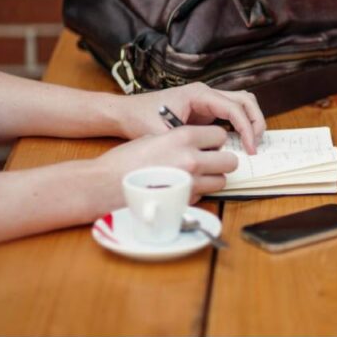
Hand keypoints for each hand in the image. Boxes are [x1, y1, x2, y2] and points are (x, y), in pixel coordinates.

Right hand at [96, 126, 238, 203]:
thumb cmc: (125, 160)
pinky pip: (205, 195)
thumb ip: (179, 139)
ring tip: (196, 176)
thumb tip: (197, 144)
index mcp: (183, 137)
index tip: (209, 143)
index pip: (220, 135)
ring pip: (221, 181)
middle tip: (211, 161)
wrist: (106, 185)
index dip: (215, 140)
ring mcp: (191, 183)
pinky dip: (198, 192)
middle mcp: (192, 159)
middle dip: (222, 160)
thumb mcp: (154, 137)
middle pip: (230, 161)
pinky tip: (182, 187)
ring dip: (213, 178)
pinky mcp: (186, 201)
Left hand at [111, 82, 265, 153]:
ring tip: (251, 144)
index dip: (247, 129)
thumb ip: (186, 144)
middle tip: (256, 146)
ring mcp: (207, 100)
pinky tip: (238, 144)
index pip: (234, 108)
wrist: (126, 112)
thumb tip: (208, 158)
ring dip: (251, 122)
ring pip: (242, 104)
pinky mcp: (205, 110)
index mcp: (199, 94)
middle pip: (246, 100)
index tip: (250, 149)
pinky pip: (231, 113)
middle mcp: (206, 93)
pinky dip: (240, 126)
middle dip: (256, 122)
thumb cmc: (140, 118)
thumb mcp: (163, 134)